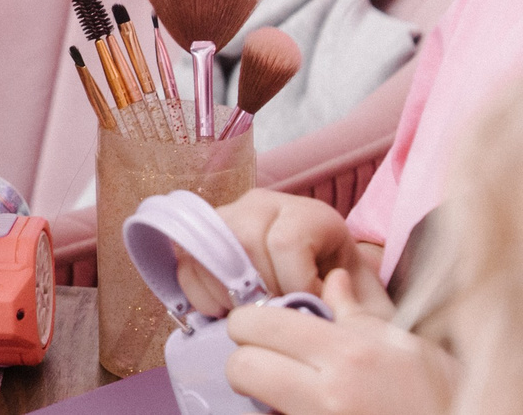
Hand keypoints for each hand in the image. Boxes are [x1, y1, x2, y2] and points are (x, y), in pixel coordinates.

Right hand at [176, 191, 376, 315]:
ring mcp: (230, 215)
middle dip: (260, 291)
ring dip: (228, 293)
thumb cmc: (348, 302)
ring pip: (212, 246)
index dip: (296, 286)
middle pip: (245, 240)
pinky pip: (186, 260)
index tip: (312, 310)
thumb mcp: (367, 307)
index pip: (286, 242)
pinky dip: (201, 293)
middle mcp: (267, 204)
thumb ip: (354, 308)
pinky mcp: (203, 235)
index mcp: (312, 215)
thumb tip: (315, 301)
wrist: (329, 297)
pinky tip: (225, 311)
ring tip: (253, 316)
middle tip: (278, 317)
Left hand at [224, 267, 456, 414]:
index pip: (257, 324)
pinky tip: (298, 408)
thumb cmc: (436, 391)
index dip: (252, 322)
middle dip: (246, 359)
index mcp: (347, 353)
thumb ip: (356, 312)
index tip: (263, 325)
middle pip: (241, 366)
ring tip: (285, 386)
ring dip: (258, 393)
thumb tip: (334, 278)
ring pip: (252, 403)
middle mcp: (329, 394)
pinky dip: (275, 414)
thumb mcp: (403, 344)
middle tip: (266, 357)